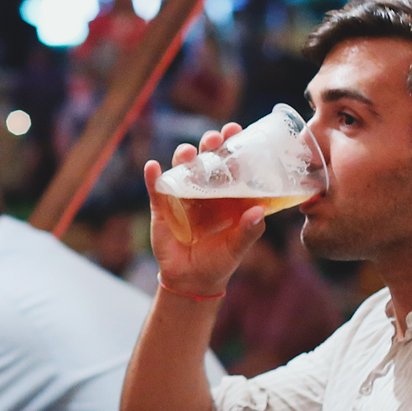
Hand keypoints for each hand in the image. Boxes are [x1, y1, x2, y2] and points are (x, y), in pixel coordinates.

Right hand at [146, 124, 265, 298]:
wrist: (192, 281)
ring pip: (181, 168)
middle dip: (209, 144)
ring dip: (183, 157)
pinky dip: (153, 176)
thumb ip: (249, 231)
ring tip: (187, 154)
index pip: (230, 163)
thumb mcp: (237, 247)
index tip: (235, 129)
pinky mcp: (162, 208)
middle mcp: (205, 190)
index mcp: (227, 194)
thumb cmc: (220, 261)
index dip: (232, 144)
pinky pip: (156, 188)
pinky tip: (153, 167)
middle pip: (205, 159)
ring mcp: (182, 197)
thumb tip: (258, 212)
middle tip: (214, 139)